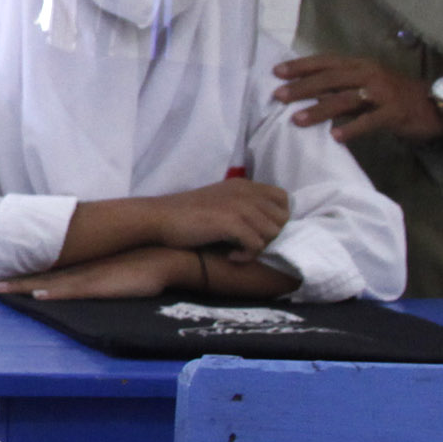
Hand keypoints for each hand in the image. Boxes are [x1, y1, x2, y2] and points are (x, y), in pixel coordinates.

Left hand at [0, 243, 297, 303]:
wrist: (170, 255)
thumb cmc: (145, 264)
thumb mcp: (116, 269)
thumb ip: (99, 274)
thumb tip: (83, 280)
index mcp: (81, 267)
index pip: (42, 270)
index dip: (16, 272)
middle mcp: (80, 270)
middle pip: (35, 275)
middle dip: (6, 278)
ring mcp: (89, 277)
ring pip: (46, 283)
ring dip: (19, 286)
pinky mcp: (102, 285)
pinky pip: (71, 290)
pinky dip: (51, 292)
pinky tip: (35, 295)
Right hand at [154, 177, 289, 254]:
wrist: (160, 217)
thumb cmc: (186, 214)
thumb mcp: (219, 201)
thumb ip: (240, 205)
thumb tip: (262, 223)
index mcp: (243, 185)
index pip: (283, 198)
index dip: (278, 218)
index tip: (259, 231)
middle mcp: (245, 192)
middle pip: (281, 219)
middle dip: (269, 236)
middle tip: (248, 244)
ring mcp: (238, 206)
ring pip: (272, 233)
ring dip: (258, 247)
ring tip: (238, 251)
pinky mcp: (230, 222)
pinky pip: (256, 245)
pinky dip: (246, 255)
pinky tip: (231, 256)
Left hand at [272, 55, 442, 145]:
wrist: (434, 105)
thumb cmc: (394, 95)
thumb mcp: (367, 84)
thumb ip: (341, 86)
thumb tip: (307, 90)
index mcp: (361, 64)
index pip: (326, 62)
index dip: (301, 66)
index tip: (277, 72)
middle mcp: (369, 74)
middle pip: (331, 79)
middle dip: (303, 87)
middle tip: (279, 96)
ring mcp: (382, 93)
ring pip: (346, 99)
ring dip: (320, 109)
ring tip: (297, 120)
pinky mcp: (394, 113)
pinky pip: (369, 121)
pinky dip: (352, 129)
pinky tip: (335, 137)